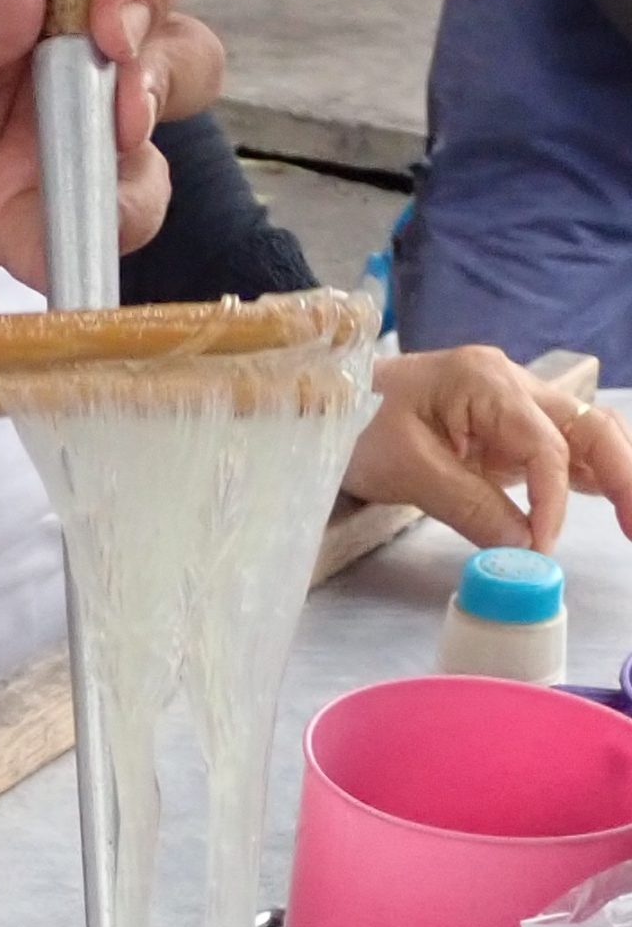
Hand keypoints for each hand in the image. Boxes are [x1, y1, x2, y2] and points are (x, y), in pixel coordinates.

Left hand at [0, 0, 221, 287]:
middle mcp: (54, 50)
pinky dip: (82, 244)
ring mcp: (44, 138)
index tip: (105, 19)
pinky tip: (54, 248)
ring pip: (142, 148)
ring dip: (136, 164)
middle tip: (118, 105)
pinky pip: (79, 231)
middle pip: (165, 48)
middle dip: (158, 74)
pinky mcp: (18, 216)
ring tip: (99, 168)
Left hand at [344, 348, 631, 551]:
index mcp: (486, 381)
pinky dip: (583, 479)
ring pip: (582, 436)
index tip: (543, 544)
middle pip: (587, 427)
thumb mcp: (404, 469)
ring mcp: (513, 405)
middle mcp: (512, 384)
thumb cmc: (354, 426)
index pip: (545, 443)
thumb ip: (467, 504)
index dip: (552, 499)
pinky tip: (609, 504)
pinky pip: (556, 452)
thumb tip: (522, 545)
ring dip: (613, 475)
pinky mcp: (504, 431)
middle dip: (623, 474)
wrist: (325, 405)